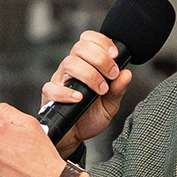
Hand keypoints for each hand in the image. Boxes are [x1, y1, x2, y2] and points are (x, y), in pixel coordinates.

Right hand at [42, 30, 132, 155]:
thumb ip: (118, 89)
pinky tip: (80, 98)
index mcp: (85, 64)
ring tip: (101, 89)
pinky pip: (52, 88)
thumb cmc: (90, 116)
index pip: (87, 40)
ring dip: (89, 74)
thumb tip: (127, 74)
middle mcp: (71, 69)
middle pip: (80, 48)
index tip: (115, 54)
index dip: (101, 41)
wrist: (76, 136)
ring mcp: (59, 80)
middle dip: (100, 59)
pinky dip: (67, 92)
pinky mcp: (49, 96)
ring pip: (69, 63)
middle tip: (112, 74)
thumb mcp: (110, 104)